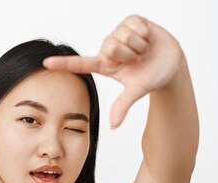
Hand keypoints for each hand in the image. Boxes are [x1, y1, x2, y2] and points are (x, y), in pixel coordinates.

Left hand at [43, 15, 183, 128]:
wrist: (171, 63)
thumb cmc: (152, 77)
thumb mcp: (137, 90)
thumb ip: (123, 105)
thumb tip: (113, 125)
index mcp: (105, 64)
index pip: (81, 64)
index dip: (64, 64)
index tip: (46, 63)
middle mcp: (109, 47)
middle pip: (111, 47)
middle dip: (130, 54)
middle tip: (138, 59)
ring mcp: (119, 33)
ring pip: (124, 36)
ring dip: (139, 45)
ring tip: (144, 50)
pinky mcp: (130, 21)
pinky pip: (134, 25)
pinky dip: (145, 33)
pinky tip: (148, 39)